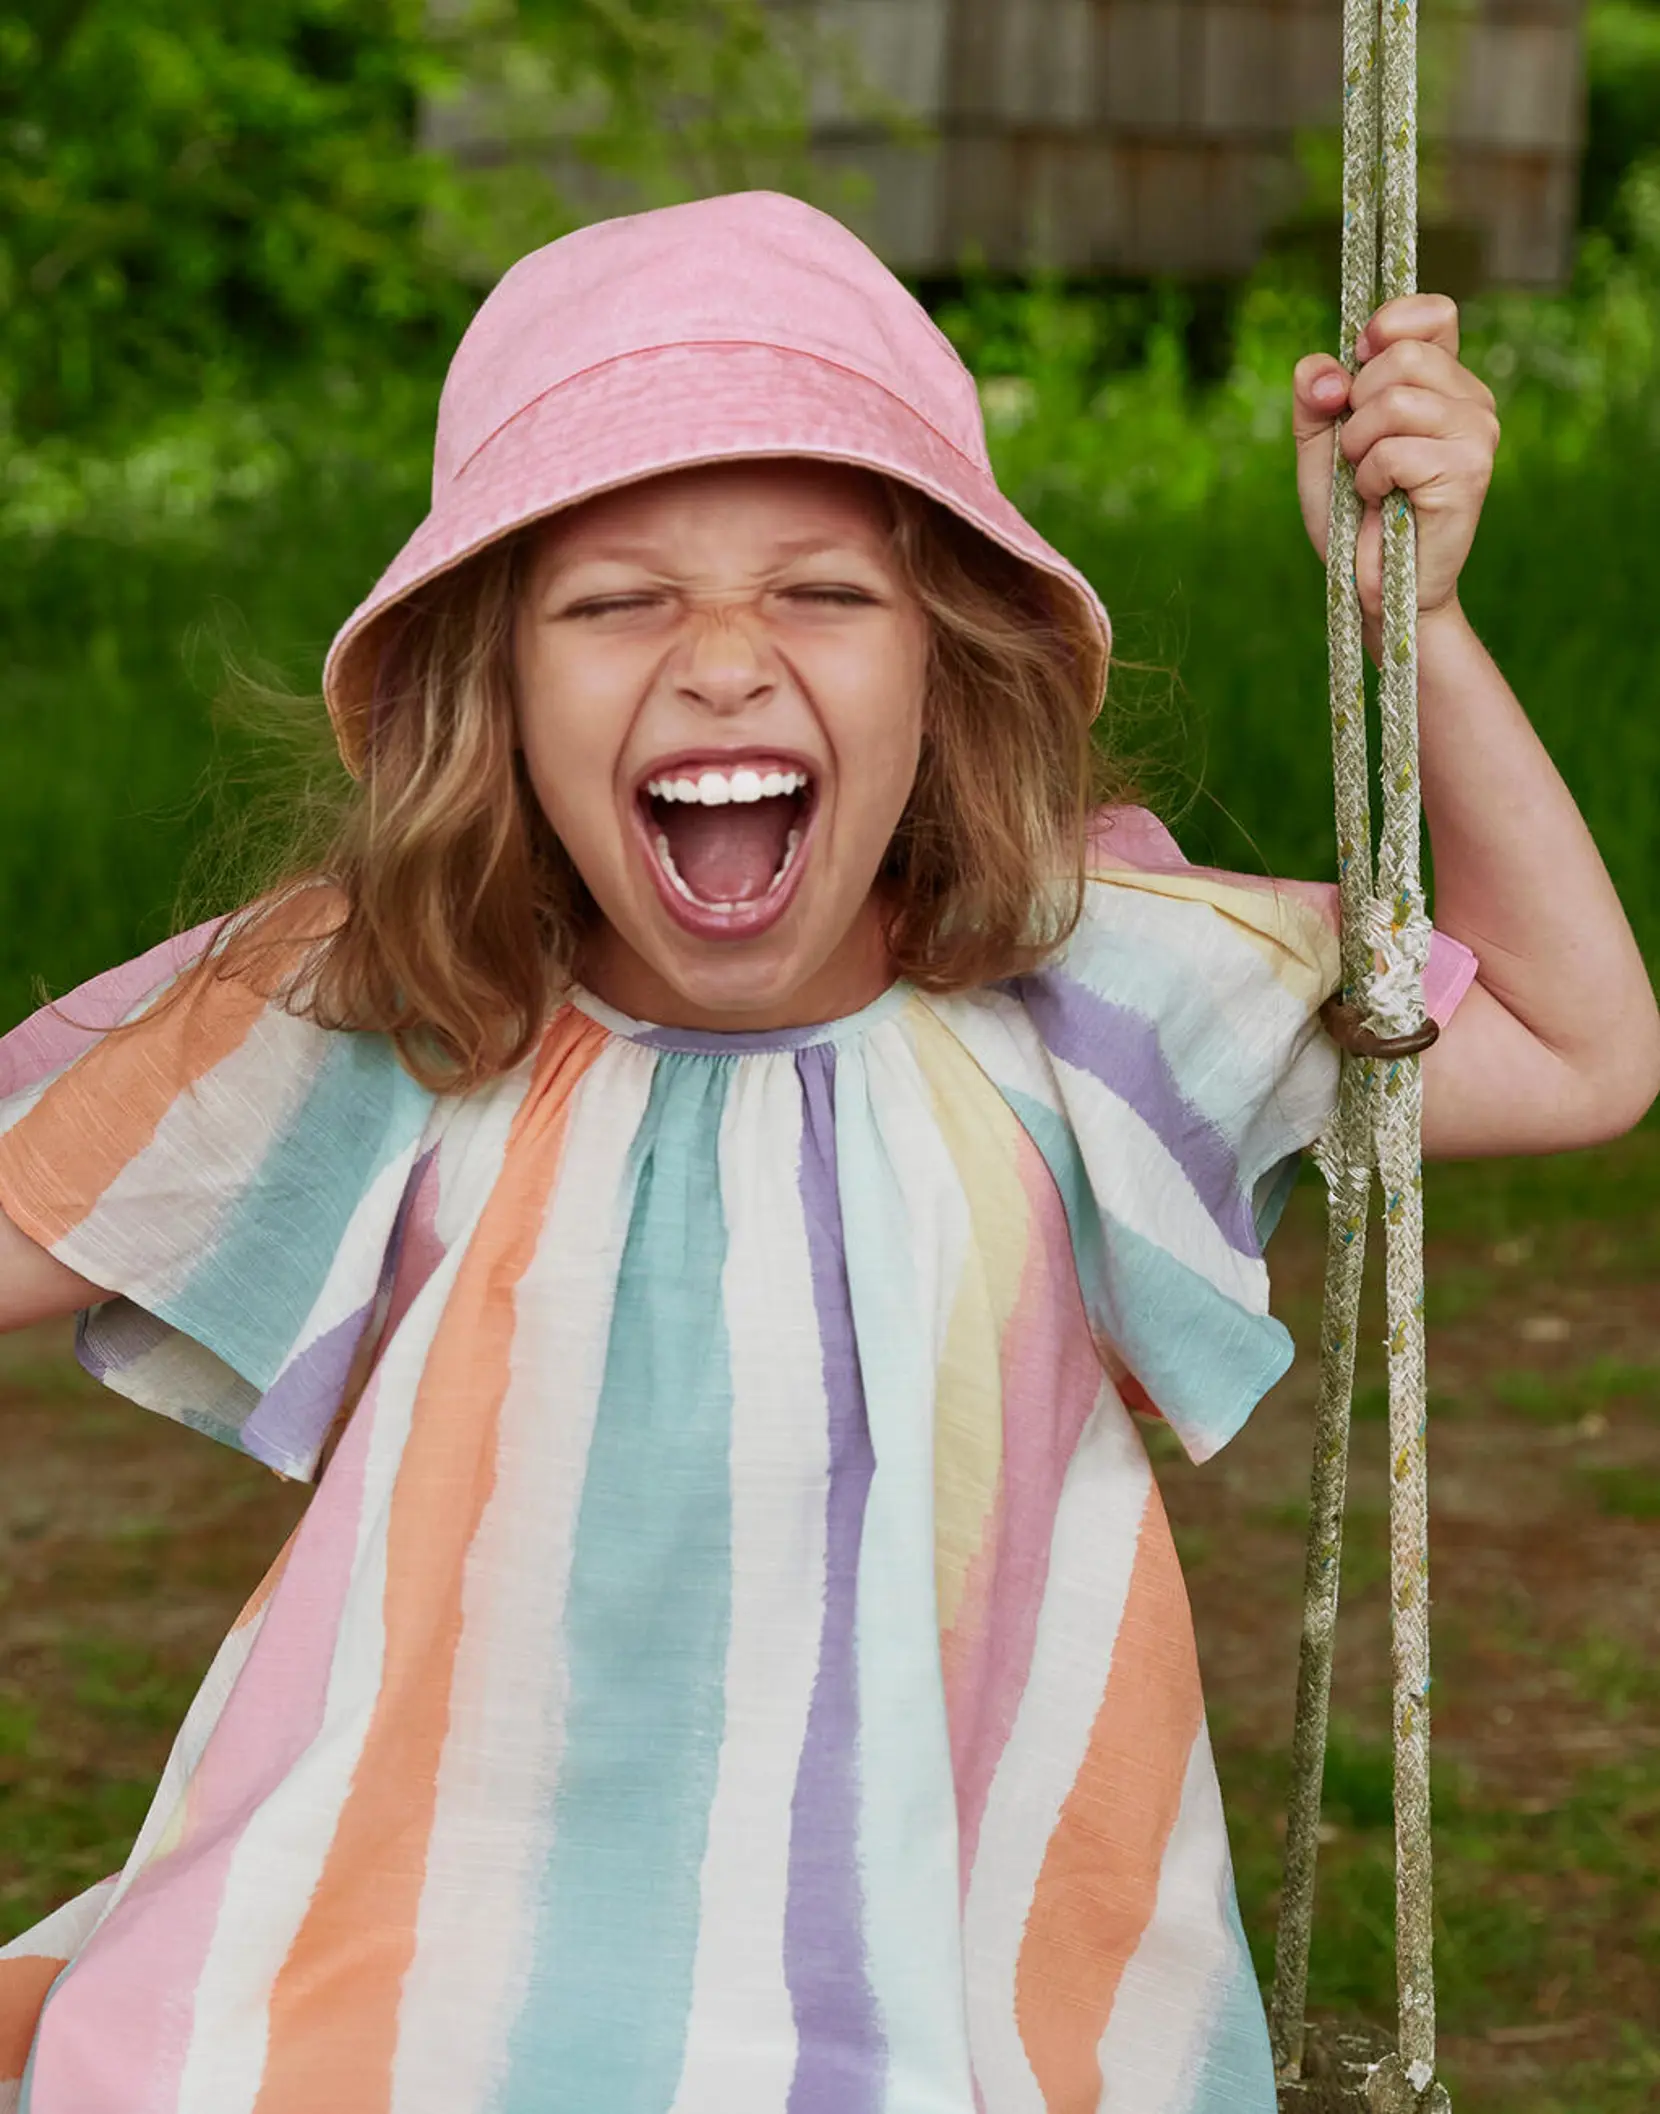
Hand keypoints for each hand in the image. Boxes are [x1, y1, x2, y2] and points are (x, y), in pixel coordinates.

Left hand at [1292, 294, 1499, 629]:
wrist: (1375, 588)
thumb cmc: (1354, 518)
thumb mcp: (1321, 446)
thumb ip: (1314, 396)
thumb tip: (1326, 372)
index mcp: (1443, 382)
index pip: (1433, 313)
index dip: (1387, 328)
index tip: (1359, 366)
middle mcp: (1471, 400)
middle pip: (1402, 356)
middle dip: (1358, 407)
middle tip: (1361, 453)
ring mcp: (1477, 434)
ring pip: (1396, 401)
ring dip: (1360, 447)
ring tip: (1371, 481)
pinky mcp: (1469, 471)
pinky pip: (1394, 451)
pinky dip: (1370, 479)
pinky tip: (1383, 502)